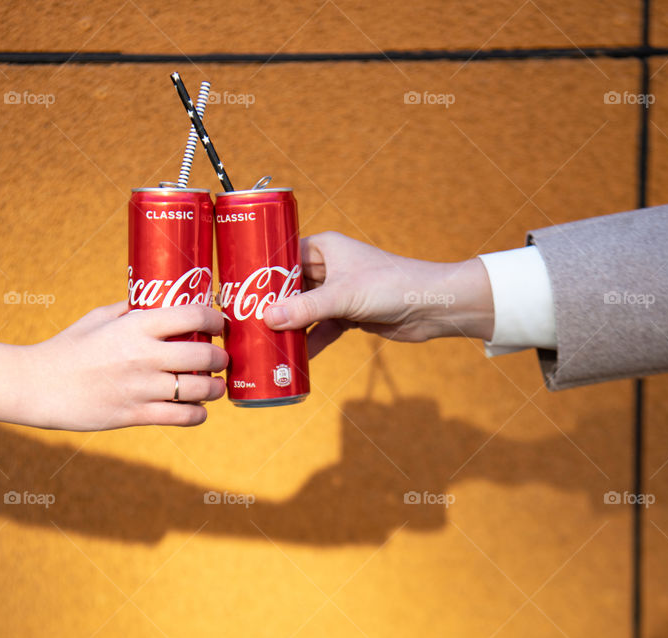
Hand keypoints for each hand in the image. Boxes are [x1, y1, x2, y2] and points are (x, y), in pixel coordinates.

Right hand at [25, 302, 228, 429]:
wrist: (38, 386)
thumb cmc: (68, 347)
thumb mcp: (97, 318)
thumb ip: (130, 309)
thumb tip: (156, 298)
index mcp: (136, 325)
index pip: (193, 315)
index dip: (215, 319)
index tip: (219, 324)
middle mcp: (144, 355)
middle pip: (205, 355)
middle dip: (221, 357)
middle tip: (220, 358)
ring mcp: (142, 388)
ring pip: (200, 390)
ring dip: (214, 388)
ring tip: (214, 386)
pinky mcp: (136, 415)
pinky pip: (183, 417)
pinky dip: (198, 414)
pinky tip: (197, 409)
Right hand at [262, 232, 493, 355]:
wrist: (432, 306)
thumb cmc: (391, 286)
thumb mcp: (343, 296)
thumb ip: (305, 309)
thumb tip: (267, 320)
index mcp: (323, 247)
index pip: (281, 256)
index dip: (259, 274)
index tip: (236, 292)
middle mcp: (328, 267)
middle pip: (288, 287)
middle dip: (269, 307)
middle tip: (242, 324)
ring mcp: (337, 292)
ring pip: (302, 311)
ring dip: (288, 328)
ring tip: (261, 344)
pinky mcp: (348, 314)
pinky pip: (319, 329)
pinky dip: (308, 342)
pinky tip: (292, 359)